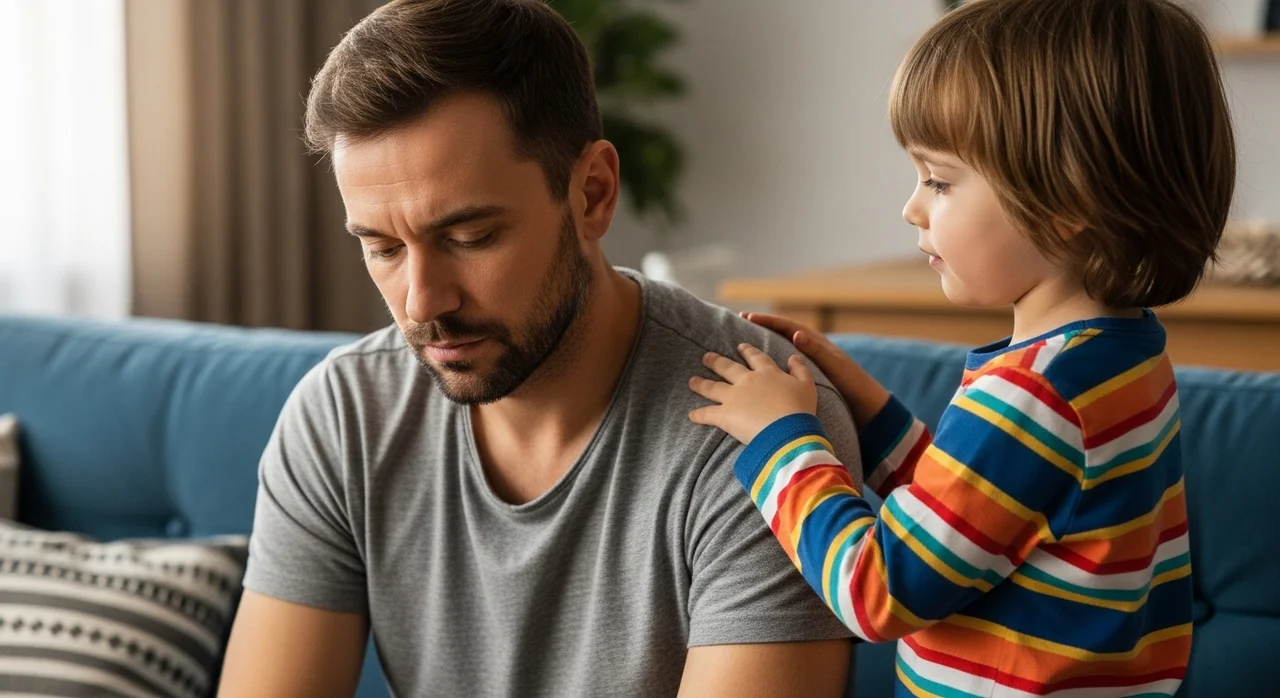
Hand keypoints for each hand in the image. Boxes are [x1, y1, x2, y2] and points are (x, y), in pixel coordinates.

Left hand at [688, 344, 816, 443]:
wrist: (787, 430)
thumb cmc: (800, 409)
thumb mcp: (807, 385)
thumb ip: (800, 369)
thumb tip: (794, 357)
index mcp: (767, 373)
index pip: (755, 358)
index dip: (747, 351)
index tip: (740, 346)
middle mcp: (747, 381)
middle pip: (728, 368)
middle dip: (716, 361)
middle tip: (706, 357)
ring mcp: (734, 397)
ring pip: (713, 387)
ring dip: (701, 384)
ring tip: (691, 381)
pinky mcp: (725, 415)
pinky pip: (708, 414)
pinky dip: (699, 415)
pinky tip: (691, 415)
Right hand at [743, 312, 891, 429]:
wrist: (867, 408)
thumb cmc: (854, 385)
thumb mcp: (835, 366)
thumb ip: (816, 350)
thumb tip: (797, 333)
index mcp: (817, 343)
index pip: (788, 326)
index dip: (768, 321)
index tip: (747, 317)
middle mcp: (811, 351)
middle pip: (781, 335)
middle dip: (761, 330)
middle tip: (739, 325)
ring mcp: (809, 365)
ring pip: (781, 351)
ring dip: (763, 348)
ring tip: (742, 348)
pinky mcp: (807, 380)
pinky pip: (784, 368)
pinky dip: (771, 366)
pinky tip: (758, 374)